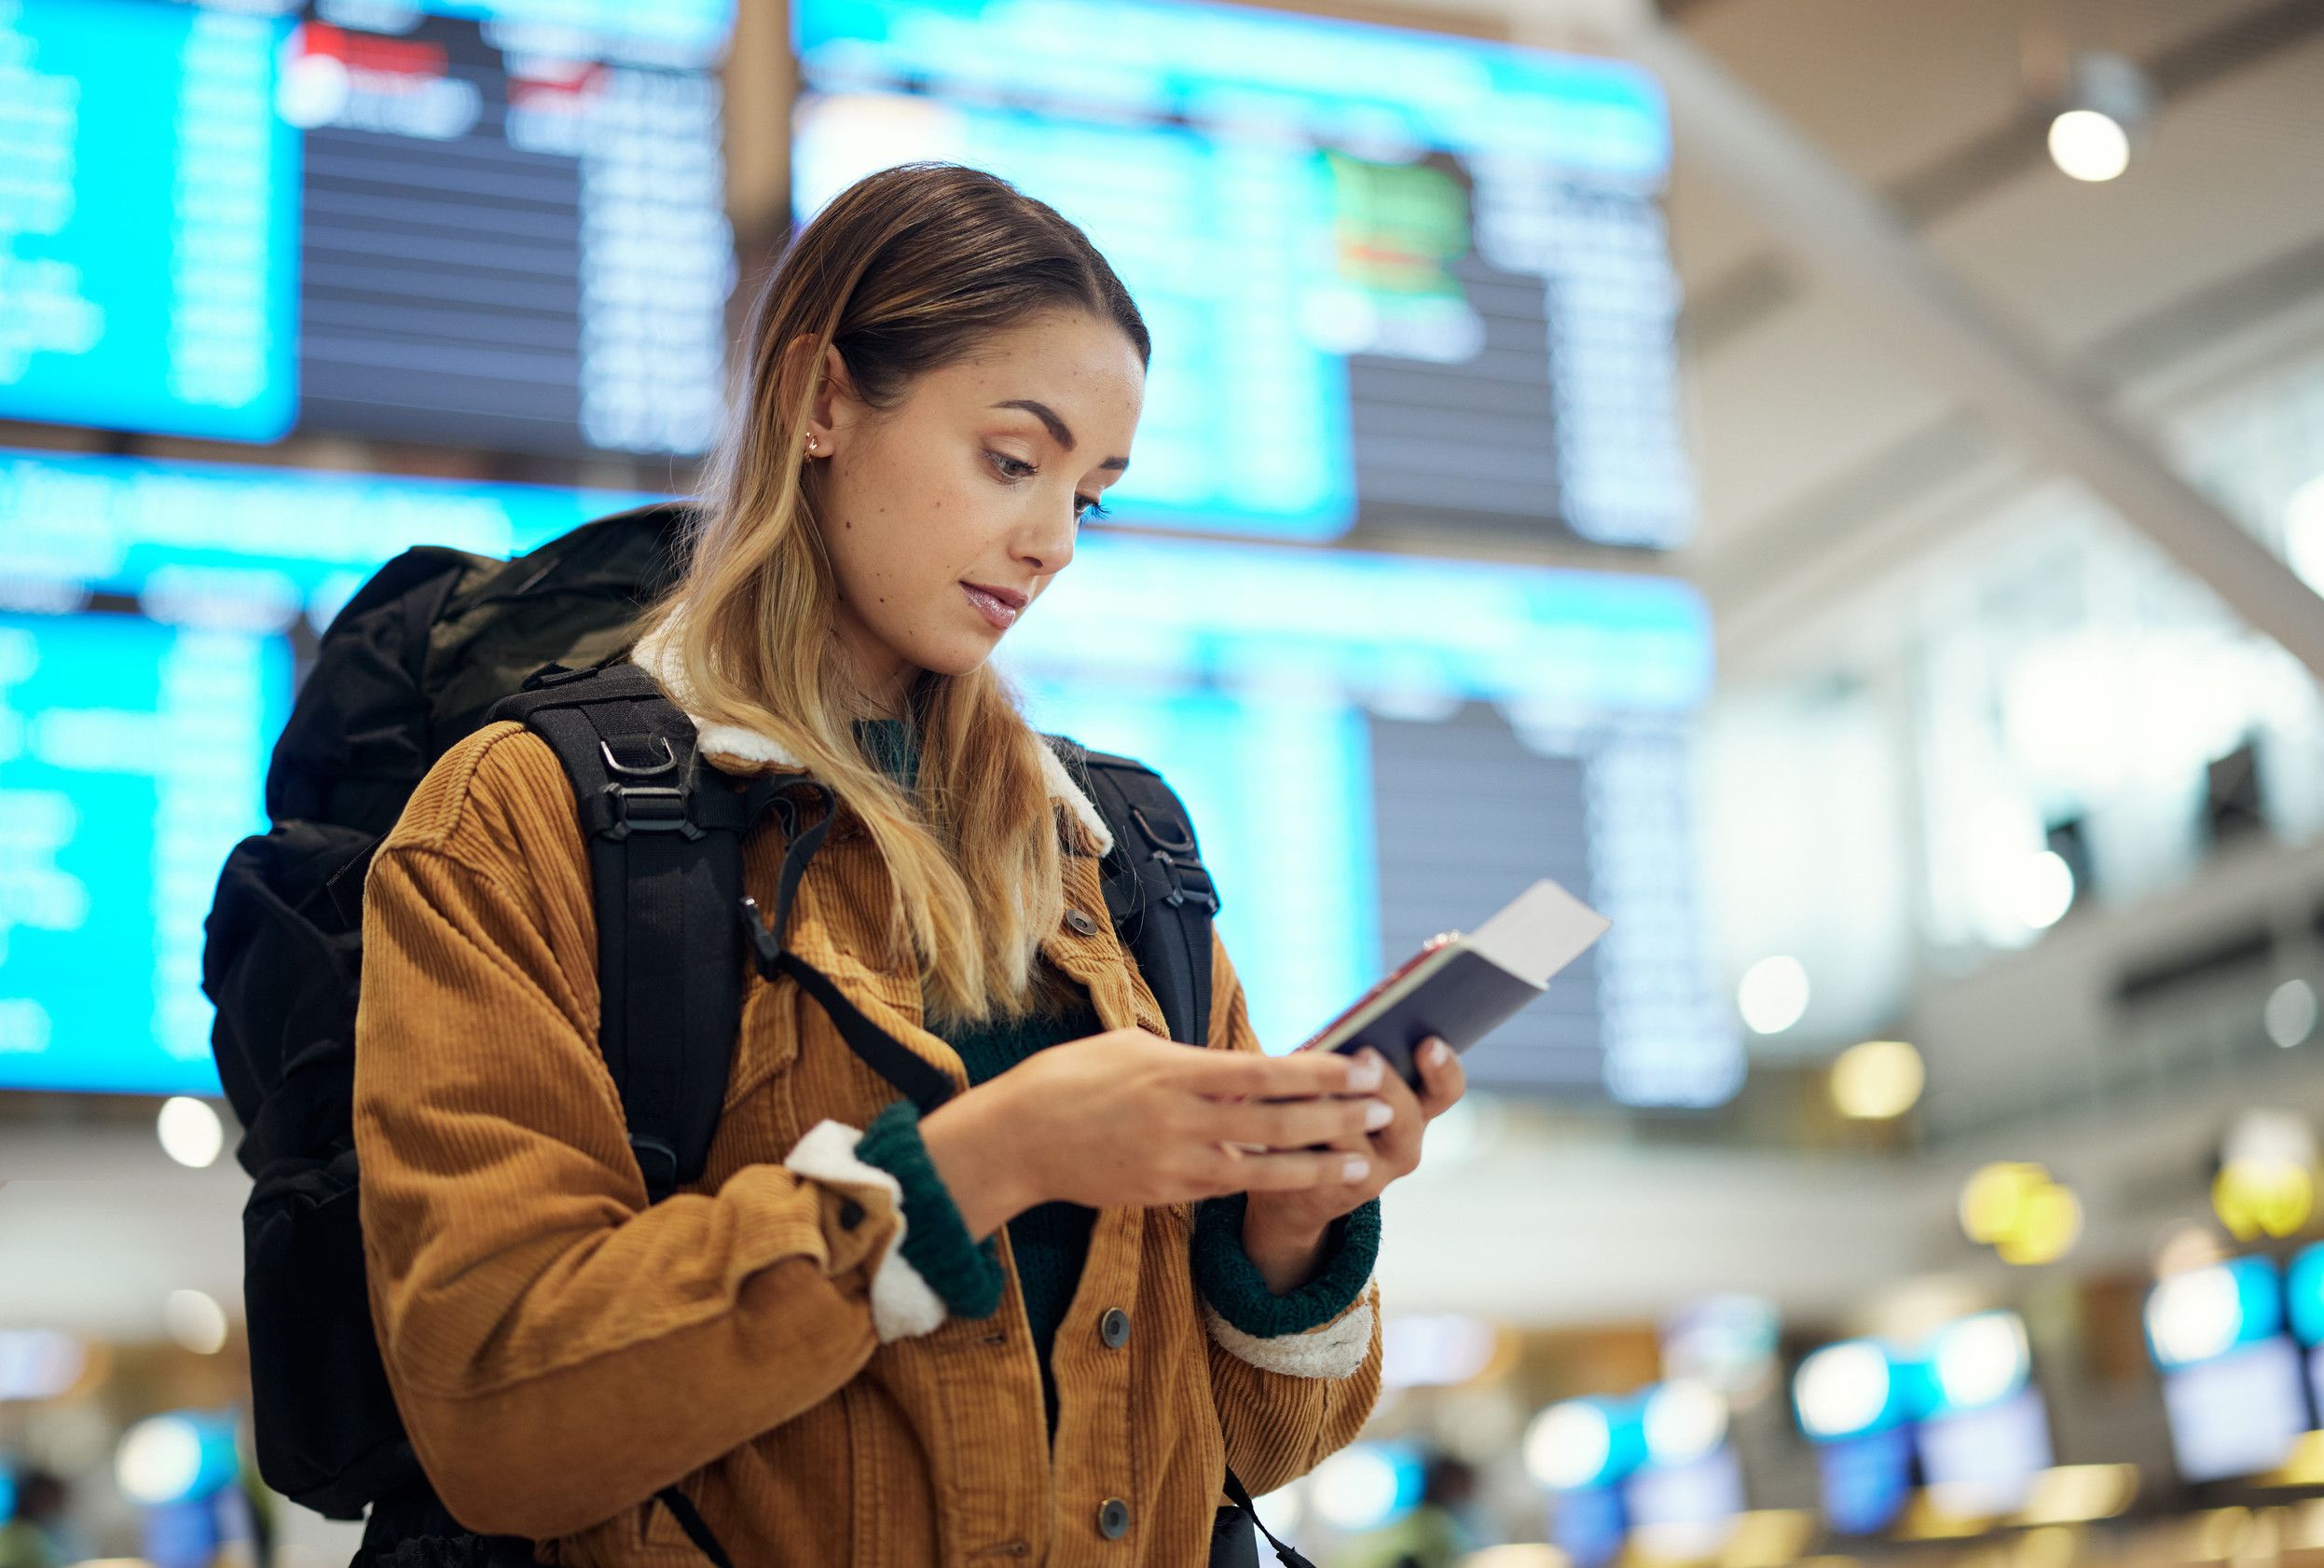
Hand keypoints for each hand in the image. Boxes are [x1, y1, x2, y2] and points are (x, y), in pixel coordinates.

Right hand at [918, 1028, 1393, 1238]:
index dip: (1318, 1069)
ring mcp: (1175, 1162)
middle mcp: (1181, 1118)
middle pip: (1276, 1119)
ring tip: (1363, 1160)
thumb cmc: (1069, 1080)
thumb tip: (1234, 1066)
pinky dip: (1270, 1181)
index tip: (1360, 1062)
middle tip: (1382, 1105)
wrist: (1016, 1141)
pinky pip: (1229, 1187)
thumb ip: (1188, 1060)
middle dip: (1335, 1114)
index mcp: (1175, 1070)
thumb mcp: (1129, 1048)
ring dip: (1318, 1162)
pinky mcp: (1166, 1193)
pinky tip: (1305, 1178)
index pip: (1264, 1070)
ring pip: (1263, 1166)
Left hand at [1240, 1038, 1466, 1290]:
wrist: (1295, 1194)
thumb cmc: (1326, 1121)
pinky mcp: (1333, 1191)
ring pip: (1354, 1132)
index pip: (1446, 1089)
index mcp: (1416, 1113)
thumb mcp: (1352, 1093)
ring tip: (1311, 1075)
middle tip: (1366, 1054)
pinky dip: (1294, 1126)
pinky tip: (1274, 1104)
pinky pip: (1315, 1156)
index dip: (1443, 1067)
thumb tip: (1345, 1034)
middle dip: (1384, 1080)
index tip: (1428, 1043)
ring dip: (1331, 1101)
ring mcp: (1372, 1175)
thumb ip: (1358, 1068)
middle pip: (1404, 1112)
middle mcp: (1404, 1147)